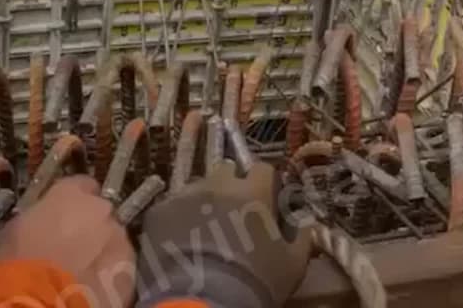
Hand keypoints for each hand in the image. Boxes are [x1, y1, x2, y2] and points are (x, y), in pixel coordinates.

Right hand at [0, 176, 135, 307]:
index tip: (64, 216)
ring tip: (83, 271)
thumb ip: (39, 218)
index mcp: (70, 193)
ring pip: (113, 239)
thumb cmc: (19, 260)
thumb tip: (45, 223)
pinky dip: (110, 273)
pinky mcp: (129, 267)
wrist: (42, 298)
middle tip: (72, 247)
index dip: (73, 202)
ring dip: (101, 250)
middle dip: (90, 226)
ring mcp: (119, 238)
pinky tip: (93, 287)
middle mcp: (100, 208)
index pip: (81, 185)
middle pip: (100, 213)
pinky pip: (120, 266)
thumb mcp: (17, 228)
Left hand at [136, 163, 311, 307]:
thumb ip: (301, 236)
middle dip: (232, 185)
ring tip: (205, 228)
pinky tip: (182, 240)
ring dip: (204, 201)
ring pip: (197, 187)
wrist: (202, 302)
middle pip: (227, 170)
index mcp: (253, 192)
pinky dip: (178, 218)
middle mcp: (217, 185)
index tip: (266, 198)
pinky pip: (171, 207)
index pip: (263, 168)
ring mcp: (184, 196)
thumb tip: (304, 223)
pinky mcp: (158, 213)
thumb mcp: (293, 264)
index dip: (266, 183)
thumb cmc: (255, 283)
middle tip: (234, 212)